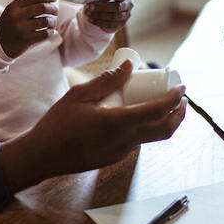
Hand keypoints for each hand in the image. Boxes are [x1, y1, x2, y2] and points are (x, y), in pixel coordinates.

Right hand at [0, 0, 57, 57]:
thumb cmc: (9, 25)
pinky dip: (51, 32)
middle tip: (56, 10)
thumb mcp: (13, 11)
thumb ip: (27, 5)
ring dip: (53, 21)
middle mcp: (17, 16)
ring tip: (52, 22)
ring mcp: (21, 28)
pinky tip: (50, 31)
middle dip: (53, 8)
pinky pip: (45, 33)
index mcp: (14, 6)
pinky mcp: (26, 39)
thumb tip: (48, 0)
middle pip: (42, 7)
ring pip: (45, 21)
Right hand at [0, 60, 185, 191]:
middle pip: (164, 130)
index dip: (174, 98)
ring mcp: (120, 152)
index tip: (181, 87)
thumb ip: (106, 81)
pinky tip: (134, 114)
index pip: (158, 111)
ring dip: (162, 121)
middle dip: (179, 114)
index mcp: (118, 123)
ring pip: (151, 137)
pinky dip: (144, 127)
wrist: (42, 156)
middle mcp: (124, 141)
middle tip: (181, 98)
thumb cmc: (57, 124)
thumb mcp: (79, 95)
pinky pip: (135, 141)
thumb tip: (128, 66)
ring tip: (161, 102)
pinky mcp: (114, 158)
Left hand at [84, 0, 132, 32]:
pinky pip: (111, 25)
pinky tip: (91, 19)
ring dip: (99, 15)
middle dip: (102, 7)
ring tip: (88, 13)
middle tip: (90, 6)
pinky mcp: (120, 24)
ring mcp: (126, 15)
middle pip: (118, 7)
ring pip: (114, 17)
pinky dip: (100, 22)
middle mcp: (128, 4)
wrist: (102, 10)